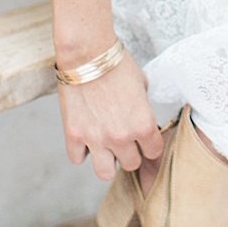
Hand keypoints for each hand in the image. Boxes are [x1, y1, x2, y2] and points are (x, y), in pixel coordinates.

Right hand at [58, 47, 164, 181]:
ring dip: (107, 161)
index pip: (154, 152)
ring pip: (105, 173)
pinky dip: (81, 151)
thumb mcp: (142, 85)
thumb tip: (140, 116)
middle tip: (123, 139)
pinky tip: (84, 138)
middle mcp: (121, 136)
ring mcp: (96, 138)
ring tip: (105, 148)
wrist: (87, 53)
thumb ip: (143, 107)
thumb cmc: (116, 64)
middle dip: (129, 152)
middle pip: (132, 164)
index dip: (149, 144)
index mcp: (143, 124)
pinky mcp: (74, 135)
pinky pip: (77, 159)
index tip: (144, 139)